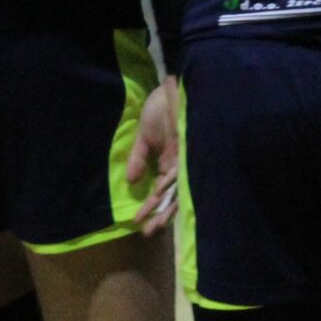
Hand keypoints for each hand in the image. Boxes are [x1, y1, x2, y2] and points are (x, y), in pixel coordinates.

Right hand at [126, 76, 179, 236]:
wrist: (174, 87)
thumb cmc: (160, 109)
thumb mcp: (144, 136)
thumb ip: (137, 158)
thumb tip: (130, 181)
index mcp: (168, 164)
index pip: (161, 193)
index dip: (151, 209)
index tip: (137, 223)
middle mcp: (179, 166)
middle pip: (172, 196)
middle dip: (160, 215)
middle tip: (148, 233)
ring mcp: (186, 158)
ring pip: (178, 189)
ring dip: (166, 206)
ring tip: (154, 224)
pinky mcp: (190, 147)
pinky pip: (180, 168)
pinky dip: (169, 180)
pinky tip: (158, 192)